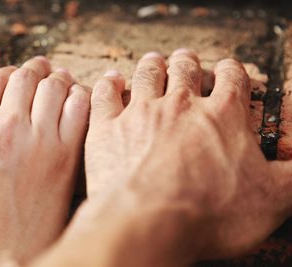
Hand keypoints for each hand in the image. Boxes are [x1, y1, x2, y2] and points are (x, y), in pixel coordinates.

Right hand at [0, 57, 89, 266]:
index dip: (4, 74)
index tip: (13, 77)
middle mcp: (7, 128)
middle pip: (25, 77)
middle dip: (34, 68)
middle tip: (42, 68)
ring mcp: (39, 140)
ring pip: (54, 86)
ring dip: (58, 76)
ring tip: (62, 76)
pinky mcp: (66, 155)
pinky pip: (79, 109)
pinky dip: (80, 95)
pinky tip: (78, 96)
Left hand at [81, 50, 291, 263]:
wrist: (149, 222)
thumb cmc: (208, 213)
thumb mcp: (272, 198)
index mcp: (221, 116)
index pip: (232, 79)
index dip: (232, 71)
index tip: (230, 70)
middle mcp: (180, 105)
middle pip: (185, 70)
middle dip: (188, 63)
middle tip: (186, 59)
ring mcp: (140, 112)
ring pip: (147, 75)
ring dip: (152, 65)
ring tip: (154, 60)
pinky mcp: (107, 127)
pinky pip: (105, 94)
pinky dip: (109, 84)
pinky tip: (112, 80)